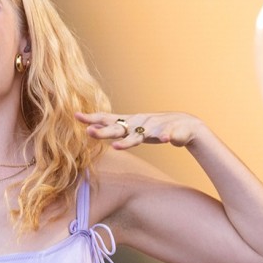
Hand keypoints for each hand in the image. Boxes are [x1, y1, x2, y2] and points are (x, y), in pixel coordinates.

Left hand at [75, 111, 203, 149]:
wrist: (186, 125)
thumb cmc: (158, 129)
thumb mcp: (137, 131)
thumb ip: (119, 131)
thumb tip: (95, 130)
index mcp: (131, 123)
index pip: (107, 119)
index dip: (93, 118)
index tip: (76, 116)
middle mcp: (139, 125)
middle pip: (118, 129)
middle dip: (104, 132)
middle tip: (89, 132)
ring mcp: (154, 129)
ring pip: (140, 135)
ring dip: (128, 141)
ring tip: (116, 147)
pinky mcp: (170, 133)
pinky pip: (168, 135)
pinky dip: (167, 136)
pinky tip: (166, 139)